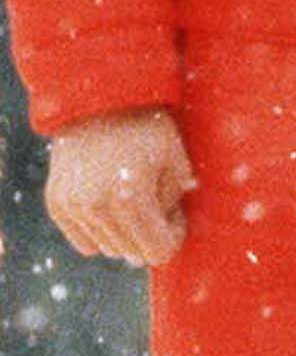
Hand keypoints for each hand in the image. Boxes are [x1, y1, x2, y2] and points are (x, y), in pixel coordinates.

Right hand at [46, 109, 195, 267]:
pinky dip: (101, 230)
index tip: (174, 212)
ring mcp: (72, 207)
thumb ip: (179, 202)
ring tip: (131, 196)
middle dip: (151, 232)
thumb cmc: (146, 128)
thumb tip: (171, 235)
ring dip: (126, 232)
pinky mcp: (57, 204)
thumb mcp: (177, 160)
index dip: (173, 235)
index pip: (158, 252)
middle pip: (134, 254)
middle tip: (154, 200)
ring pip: (110, 249)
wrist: (97, 101)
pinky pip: (85, 242)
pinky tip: (110, 202)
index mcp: (130, 198)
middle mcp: (95, 207)